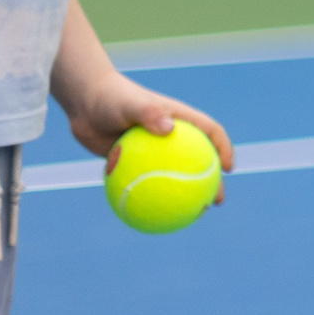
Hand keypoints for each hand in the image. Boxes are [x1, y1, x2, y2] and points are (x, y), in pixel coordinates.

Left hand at [68, 77, 232, 202]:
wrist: (85, 104)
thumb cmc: (113, 98)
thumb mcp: (132, 104)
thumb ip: (150, 114)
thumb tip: (169, 129)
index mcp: (180, 120)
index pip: (211, 133)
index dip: (224, 149)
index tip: (228, 169)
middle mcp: (172, 137)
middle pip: (200, 162)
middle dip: (212, 182)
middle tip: (215, 201)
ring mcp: (154, 151)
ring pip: (174, 177)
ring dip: (183, 196)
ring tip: (188, 216)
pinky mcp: (134, 162)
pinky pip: (146, 183)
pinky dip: (150, 199)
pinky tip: (146, 215)